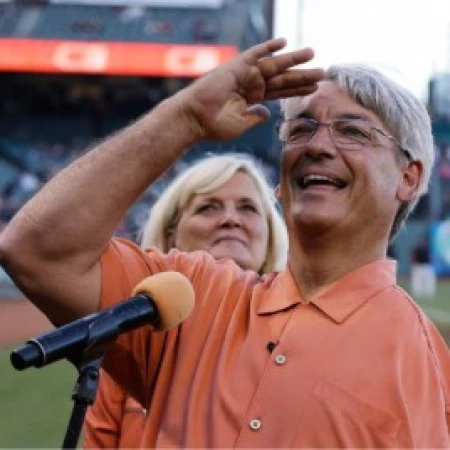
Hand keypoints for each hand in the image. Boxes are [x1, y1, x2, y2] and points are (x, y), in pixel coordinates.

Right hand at [175, 37, 323, 140]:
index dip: (297, 90)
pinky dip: (268, 47)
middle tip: (322, 70)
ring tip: (312, 53)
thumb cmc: (214, 126)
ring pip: (274, 66)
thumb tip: (267, 112)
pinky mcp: (236, 67)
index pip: (280, 92)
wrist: (195, 119)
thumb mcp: (241, 125)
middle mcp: (251, 85)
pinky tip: (283, 42)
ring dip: (292, 59)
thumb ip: (256, 117)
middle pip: (282, 78)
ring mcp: (244, 75)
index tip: (314, 87)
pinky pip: (255, 54)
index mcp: (253, 100)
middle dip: (302, 75)